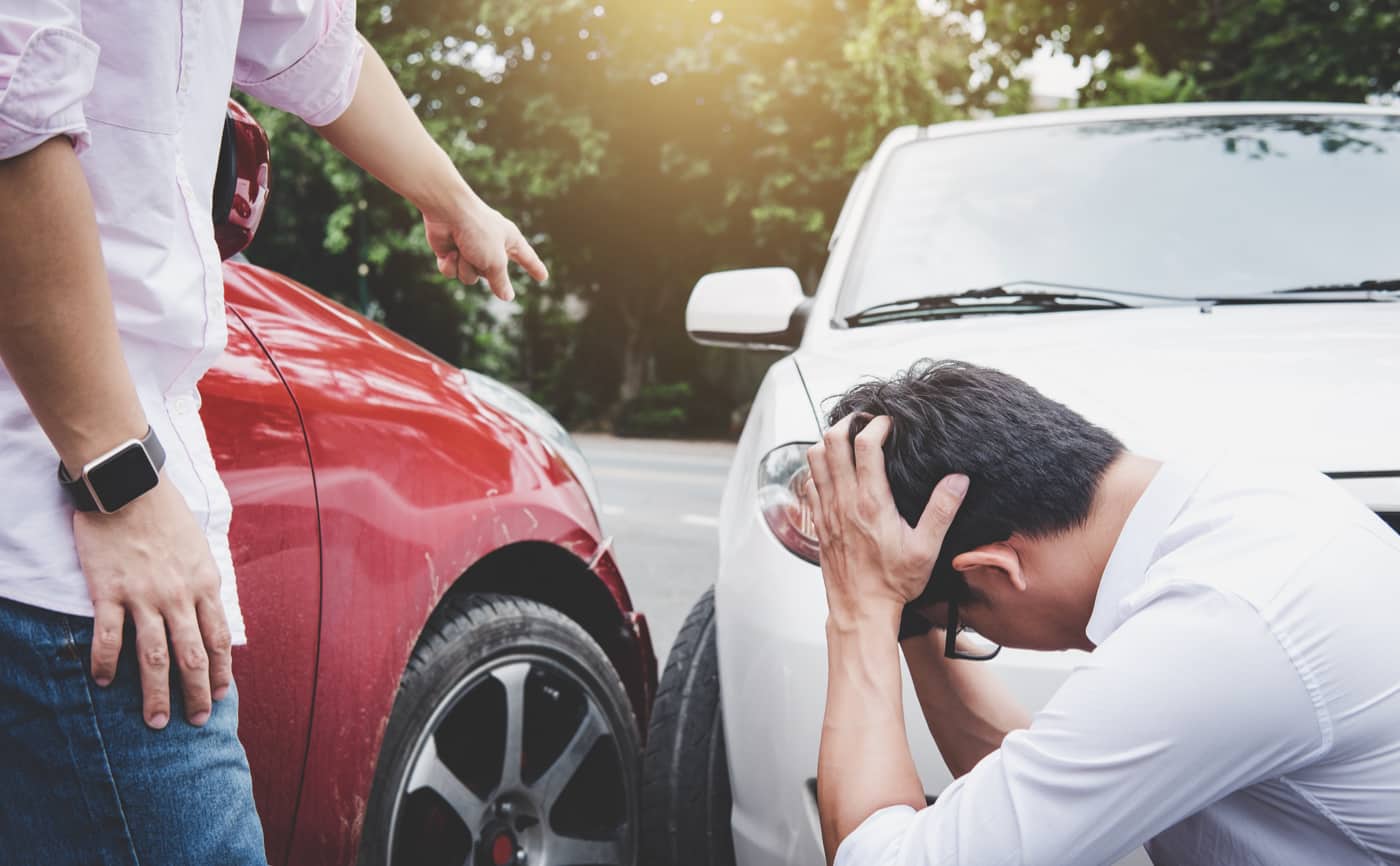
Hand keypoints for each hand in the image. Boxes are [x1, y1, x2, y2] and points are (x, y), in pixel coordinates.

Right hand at [72, 478, 232, 728]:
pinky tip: (102, 682)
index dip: (221, 671)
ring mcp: (143, 596)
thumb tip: (207, 613)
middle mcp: (178, 595)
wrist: (128, 486)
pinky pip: (108, 637)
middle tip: (194, 722)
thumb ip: (201, 583)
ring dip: (155, 693)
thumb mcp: (199, 548)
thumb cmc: (165, 514)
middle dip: (196, 694)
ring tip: (155, 721)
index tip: (221, 695)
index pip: (218, 639)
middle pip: (192, 656)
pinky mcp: (109, 592)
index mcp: (204, 584)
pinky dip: (105, 663)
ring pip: (154, 656)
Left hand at [422, 188, 547, 301]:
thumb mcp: (495, 261)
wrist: (447, 212)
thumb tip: (507, 297)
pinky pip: (453, 272)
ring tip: (462, 250)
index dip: (535, 268)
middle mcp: (491, 245)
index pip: (527, 258)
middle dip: (483, 269)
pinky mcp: (451, 252)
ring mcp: (470, 249)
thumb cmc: (478, 231)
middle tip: (478, 253)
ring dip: (465, 267)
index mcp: (509, 240)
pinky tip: (449, 252)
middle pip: (491, 276)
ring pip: (470, 277)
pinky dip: (450, 265)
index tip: (543, 277)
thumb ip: (501, 281)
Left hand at [805, 414, 968, 629]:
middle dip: (848, 423)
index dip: (877, 425)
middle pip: (832, 442)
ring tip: (848, 441)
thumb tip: (958, 479)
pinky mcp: (818, 521)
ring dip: (828, 443)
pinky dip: (817, 468)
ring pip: (814, 458)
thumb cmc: (893, 583)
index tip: (890, 423)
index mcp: (871, 502)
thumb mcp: (926, 548)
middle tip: (864, 422)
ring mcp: (826, 510)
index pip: (865, 446)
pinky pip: (808, 482)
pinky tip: (834, 472)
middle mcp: (844, 500)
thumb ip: (942, 510)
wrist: (860, 609)